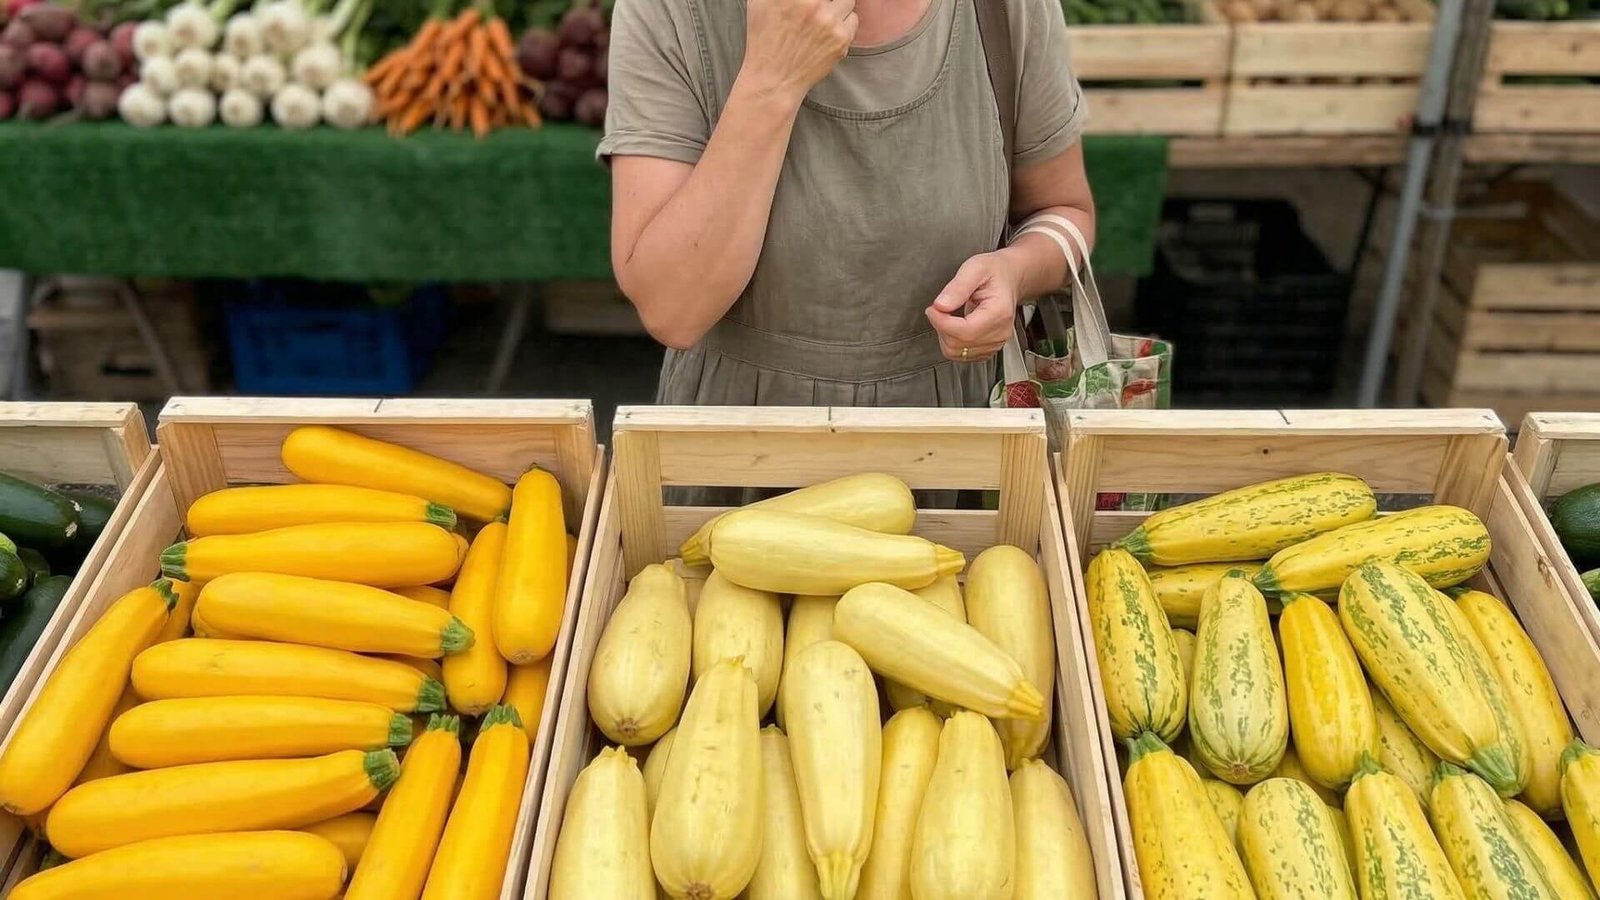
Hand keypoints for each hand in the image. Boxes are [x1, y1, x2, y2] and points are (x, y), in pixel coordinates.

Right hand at [742, 0, 856, 101]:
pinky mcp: (841, 39)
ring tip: (823, 17)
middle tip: (819, 9)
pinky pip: (853, 19)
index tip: (816, 3)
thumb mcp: (761, 2)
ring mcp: (828, 21)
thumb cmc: (764, 39)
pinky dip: (843, 23)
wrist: (774, 79)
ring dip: (837, 5)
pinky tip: (827, 31)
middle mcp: (812, 4)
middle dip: (827, 0)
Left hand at [926, 251, 1021, 362]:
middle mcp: (1000, 332)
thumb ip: (957, 287)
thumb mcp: (974, 269)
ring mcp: (996, 342)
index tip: (932, 309)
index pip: (964, 332)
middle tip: (938, 309)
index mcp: (998, 313)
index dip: (942, 323)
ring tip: (948, 316)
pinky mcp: (989, 348)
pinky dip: (952, 342)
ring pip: (957, 353)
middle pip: (959, 344)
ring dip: (945, 336)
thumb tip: (941, 305)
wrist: (1008, 278)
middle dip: (941, 327)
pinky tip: (955, 326)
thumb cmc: (994, 272)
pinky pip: (962, 355)